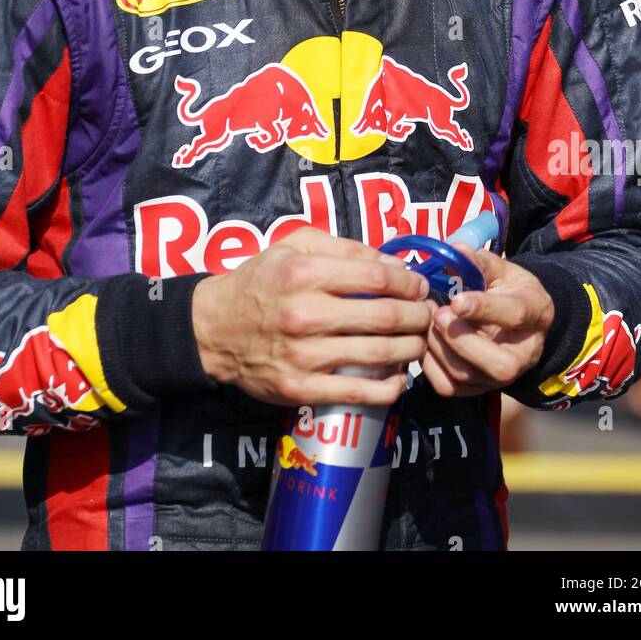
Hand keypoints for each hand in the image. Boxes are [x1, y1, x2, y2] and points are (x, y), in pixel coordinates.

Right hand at [191, 228, 431, 406]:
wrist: (214, 329)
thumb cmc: (260, 281)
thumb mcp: (293, 246)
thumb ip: (343, 248)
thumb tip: (393, 261)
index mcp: (304, 273)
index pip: (376, 275)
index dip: (409, 282)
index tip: (420, 286)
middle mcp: (305, 313)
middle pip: (385, 316)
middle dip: (418, 315)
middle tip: (427, 315)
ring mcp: (303, 355)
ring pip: (379, 354)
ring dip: (411, 349)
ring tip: (418, 342)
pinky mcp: (301, 389)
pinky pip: (359, 393)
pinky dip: (389, 386)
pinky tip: (398, 376)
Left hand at [421, 250, 553, 397]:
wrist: (515, 323)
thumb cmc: (507, 290)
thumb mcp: (501, 270)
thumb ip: (479, 262)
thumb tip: (455, 249)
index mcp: (536, 313)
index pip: (514, 315)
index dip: (484, 308)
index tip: (456, 300)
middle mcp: (524, 353)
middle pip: (499, 364)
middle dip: (461, 340)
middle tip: (437, 313)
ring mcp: (500, 377)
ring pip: (468, 376)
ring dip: (439, 348)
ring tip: (427, 320)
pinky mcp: (477, 388)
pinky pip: (449, 387)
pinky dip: (429, 365)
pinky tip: (425, 339)